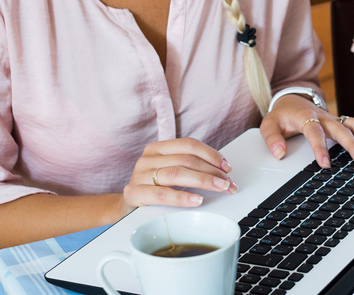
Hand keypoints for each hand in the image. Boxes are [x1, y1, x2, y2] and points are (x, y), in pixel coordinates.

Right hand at [121, 138, 236, 213]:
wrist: (125, 207)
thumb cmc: (152, 188)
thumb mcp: (169, 173)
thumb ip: (189, 167)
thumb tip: (222, 172)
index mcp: (158, 148)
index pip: (189, 145)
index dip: (211, 154)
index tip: (227, 167)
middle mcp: (148, 158)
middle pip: (186, 160)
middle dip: (213, 171)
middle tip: (228, 183)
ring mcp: (140, 175)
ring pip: (177, 173)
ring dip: (203, 181)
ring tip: (220, 188)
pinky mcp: (134, 193)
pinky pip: (162, 194)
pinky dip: (182, 197)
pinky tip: (197, 200)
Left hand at [260, 93, 353, 168]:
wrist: (292, 100)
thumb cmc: (282, 115)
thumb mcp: (268, 124)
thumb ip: (272, 139)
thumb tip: (279, 154)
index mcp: (306, 117)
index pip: (314, 131)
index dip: (320, 147)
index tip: (325, 164)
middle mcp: (325, 117)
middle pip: (341, 128)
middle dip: (352, 144)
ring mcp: (337, 119)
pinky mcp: (344, 122)